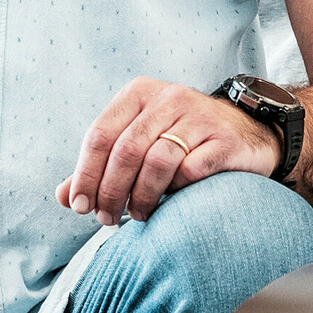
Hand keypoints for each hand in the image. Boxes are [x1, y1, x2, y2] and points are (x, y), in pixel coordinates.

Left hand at [57, 78, 282, 225]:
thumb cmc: (182, 140)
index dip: (85, 174)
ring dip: (141, 197)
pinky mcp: (224, 140)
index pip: (100, 134)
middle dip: (110, 191)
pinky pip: (191, 170)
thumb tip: (65, 197)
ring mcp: (199, 116)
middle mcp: (169, 97)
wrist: (247, 132)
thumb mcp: (140, 140)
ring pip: (157, 161)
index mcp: (140, 93)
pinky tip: (171, 202)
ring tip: (138, 216)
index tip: (80, 206)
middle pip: (126, 150)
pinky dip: (175, 191)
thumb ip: (102, 166)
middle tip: (107, 219)